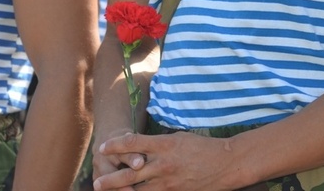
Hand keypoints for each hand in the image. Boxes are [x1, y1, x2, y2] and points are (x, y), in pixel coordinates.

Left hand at [94, 130, 240, 190]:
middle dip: (111, 179)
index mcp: (164, 145)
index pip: (133, 143)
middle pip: (130, 173)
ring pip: (139, 190)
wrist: (225, 164)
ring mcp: (168, 182)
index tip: (103, 146)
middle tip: (97, 182)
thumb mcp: (178, 138)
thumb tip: (141, 148)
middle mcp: (163, 164)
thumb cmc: (202, 147)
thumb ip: (158, 144)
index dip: (115, 145)